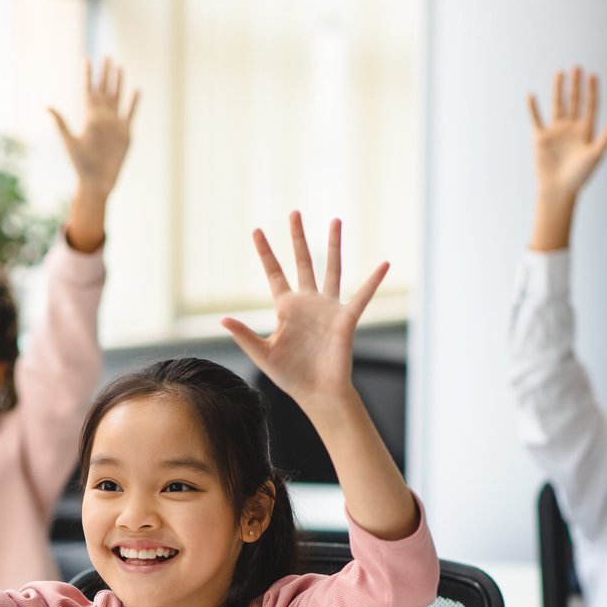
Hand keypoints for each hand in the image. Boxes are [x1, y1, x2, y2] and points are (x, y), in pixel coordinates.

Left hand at [50, 58, 138, 200]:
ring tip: (120, 67)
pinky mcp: (125, 134)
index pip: (89, 91)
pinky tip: (136, 90)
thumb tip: (47, 107)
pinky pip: (130, 114)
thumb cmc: (80, 165)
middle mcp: (102, 118)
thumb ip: (61, 123)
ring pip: (118, 98)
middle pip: (105, 90)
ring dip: (119, 83)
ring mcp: (115, 125)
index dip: (88, 76)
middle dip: (106, 74)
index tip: (87, 60)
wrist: (97, 182)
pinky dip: (134, 102)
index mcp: (89, 118)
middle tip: (107, 57)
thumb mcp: (69, 142)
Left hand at [223, 213, 387, 409]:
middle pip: (302, 261)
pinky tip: (384, 264)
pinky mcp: (346, 319)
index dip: (265, 252)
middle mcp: (307, 302)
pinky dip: (373, 281)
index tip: (256, 230)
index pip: (274, 273)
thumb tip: (222, 320)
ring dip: (333, 245)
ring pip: (331, 269)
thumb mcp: (262, 354)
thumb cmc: (290, 376)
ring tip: (335, 220)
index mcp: (286, 308)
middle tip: (294, 213)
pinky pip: (362, 296)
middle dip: (297, 238)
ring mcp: (328, 308)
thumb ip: (244, 335)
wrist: (317, 393)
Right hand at [529, 67, 606, 203]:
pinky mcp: (541, 138)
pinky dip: (533, 108)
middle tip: (577, 66)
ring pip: (557, 105)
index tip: (593, 74)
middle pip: (574, 101)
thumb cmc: (579, 176)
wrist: (558, 190)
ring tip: (559, 73)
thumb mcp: (595, 156)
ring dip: (558, 89)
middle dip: (576, 84)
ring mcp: (556, 131)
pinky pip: (536, 119)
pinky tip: (531, 95)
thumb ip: (606, 137)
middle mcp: (571, 128)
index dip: (592, 90)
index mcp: (586, 130)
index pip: (590, 105)